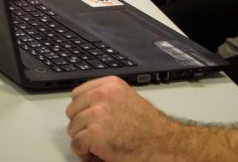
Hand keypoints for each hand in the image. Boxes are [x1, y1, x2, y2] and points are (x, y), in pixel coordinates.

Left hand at [66, 77, 181, 160]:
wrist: (164, 143)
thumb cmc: (150, 126)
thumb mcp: (128, 99)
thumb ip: (107, 98)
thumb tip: (86, 107)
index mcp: (109, 85)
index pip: (78, 94)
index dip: (82, 110)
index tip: (88, 119)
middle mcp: (101, 95)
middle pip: (73, 111)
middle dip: (81, 124)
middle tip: (94, 135)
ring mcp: (96, 114)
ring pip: (73, 128)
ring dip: (82, 139)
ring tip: (98, 145)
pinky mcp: (94, 134)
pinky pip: (77, 143)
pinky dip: (84, 152)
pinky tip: (97, 153)